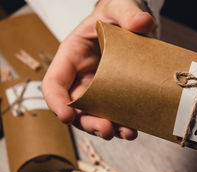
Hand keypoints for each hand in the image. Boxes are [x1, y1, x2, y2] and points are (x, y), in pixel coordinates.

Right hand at [42, 0, 154, 139]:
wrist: (135, 21)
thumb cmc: (118, 12)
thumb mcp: (121, 6)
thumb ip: (128, 12)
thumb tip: (141, 23)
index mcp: (73, 55)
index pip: (55, 82)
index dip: (56, 101)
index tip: (66, 115)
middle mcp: (83, 76)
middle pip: (76, 106)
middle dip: (88, 122)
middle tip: (106, 130)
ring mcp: (101, 88)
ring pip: (96, 115)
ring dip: (108, 128)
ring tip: (127, 133)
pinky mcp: (119, 94)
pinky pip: (117, 113)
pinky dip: (124, 123)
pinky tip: (135, 128)